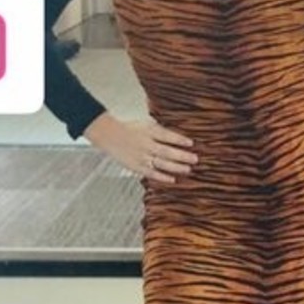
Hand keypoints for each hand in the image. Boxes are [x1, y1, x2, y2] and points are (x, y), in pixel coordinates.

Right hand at [82, 112, 197, 182]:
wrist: (109, 135)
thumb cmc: (130, 129)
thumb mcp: (146, 124)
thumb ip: (160, 130)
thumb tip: (178, 137)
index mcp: (148, 131)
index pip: (166, 135)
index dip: (179, 140)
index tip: (191, 143)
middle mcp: (146, 144)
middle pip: (166, 151)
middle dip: (182, 156)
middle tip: (195, 159)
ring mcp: (141, 156)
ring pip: (161, 163)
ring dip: (176, 167)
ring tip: (188, 169)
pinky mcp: (136, 166)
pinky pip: (151, 173)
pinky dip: (162, 177)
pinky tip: (172, 179)